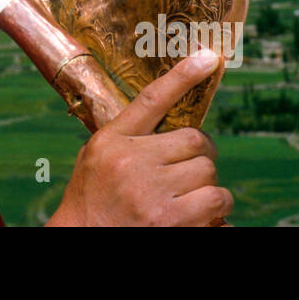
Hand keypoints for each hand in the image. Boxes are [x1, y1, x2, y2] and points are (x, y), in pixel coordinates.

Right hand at [47, 49, 231, 226]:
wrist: (82, 242)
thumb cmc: (92, 201)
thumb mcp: (96, 158)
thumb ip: (128, 137)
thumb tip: (169, 123)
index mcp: (112, 141)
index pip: (152, 99)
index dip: (183, 76)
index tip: (209, 57)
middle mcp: (132, 163)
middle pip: (195, 141)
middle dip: (200, 155)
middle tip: (190, 168)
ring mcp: (153, 193)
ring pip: (209, 172)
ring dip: (207, 185)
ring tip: (189, 197)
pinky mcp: (172, 221)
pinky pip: (216, 201)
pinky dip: (216, 208)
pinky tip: (199, 216)